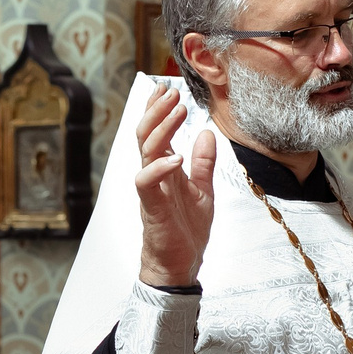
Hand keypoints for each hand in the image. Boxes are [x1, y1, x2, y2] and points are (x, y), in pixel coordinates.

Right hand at [134, 81, 216, 288]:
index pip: (156, 132)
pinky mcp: (151, 207)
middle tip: (171, 92)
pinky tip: (177, 157)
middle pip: (146, 134)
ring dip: (160, 128)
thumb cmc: (186, 231)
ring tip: (177, 110)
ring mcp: (151, 190)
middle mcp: (154, 175)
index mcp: (164, 169)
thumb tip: (206, 133)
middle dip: (157, 111)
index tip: (166, 88)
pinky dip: (160, 167)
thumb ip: (203, 163)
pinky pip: (146, 181)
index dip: (158, 110)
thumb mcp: (203, 190)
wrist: (180, 265)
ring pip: (145, 151)